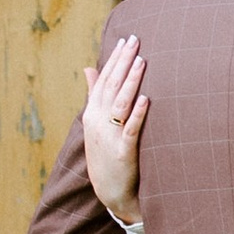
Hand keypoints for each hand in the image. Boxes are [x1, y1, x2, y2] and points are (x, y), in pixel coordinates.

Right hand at [82, 37, 147, 223]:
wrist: (110, 193)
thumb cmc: (106, 156)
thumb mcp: (95, 125)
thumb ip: (94, 96)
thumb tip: (88, 68)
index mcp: (92, 114)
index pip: (103, 80)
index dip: (114, 60)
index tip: (125, 39)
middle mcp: (97, 122)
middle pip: (111, 87)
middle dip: (124, 62)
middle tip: (136, 40)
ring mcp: (109, 137)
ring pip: (121, 103)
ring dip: (131, 81)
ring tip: (142, 61)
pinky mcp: (122, 152)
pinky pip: (131, 129)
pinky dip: (138, 113)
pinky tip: (146, 98)